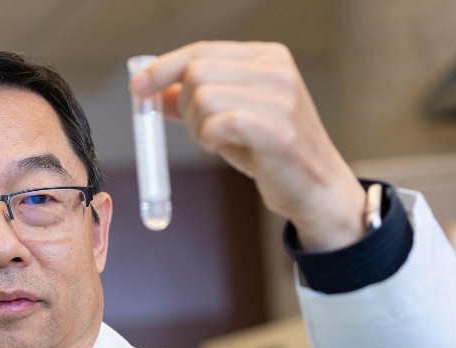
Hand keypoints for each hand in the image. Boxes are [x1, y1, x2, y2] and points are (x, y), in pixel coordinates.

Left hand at [130, 41, 367, 251]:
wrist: (317, 189)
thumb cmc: (271, 151)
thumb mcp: (231, 117)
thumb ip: (196, 100)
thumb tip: (152, 90)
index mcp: (268, 56)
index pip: (202, 50)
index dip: (164, 67)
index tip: (138, 85)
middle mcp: (277, 69)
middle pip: (197, 70)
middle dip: (182, 104)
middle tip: (198, 130)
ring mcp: (280, 97)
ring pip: (202, 97)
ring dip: (197, 126)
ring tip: (219, 142)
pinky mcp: (277, 129)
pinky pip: (218, 124)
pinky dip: (210, 138)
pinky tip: (226, 148)